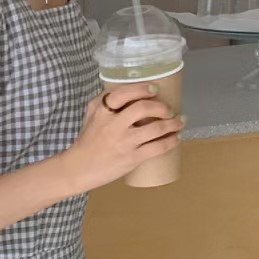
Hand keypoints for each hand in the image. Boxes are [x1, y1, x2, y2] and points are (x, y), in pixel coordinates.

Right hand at [61, 84, 184, 192]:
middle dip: (161, 107)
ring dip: (173, 124)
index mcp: (101, 111)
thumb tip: (131, 91)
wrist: (79, 168)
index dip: (142, 89)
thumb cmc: (87, 141)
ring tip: (179, 122)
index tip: (154, 90)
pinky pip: (157, 148)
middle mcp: (113, 124)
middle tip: (169, 110)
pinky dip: (171, 141)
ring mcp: (124, 142)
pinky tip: (176, 138)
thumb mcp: (91, 115)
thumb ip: (106, 102)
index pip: (123, 93)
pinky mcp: (131, 158)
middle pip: (143, 108)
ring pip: (155, 128)